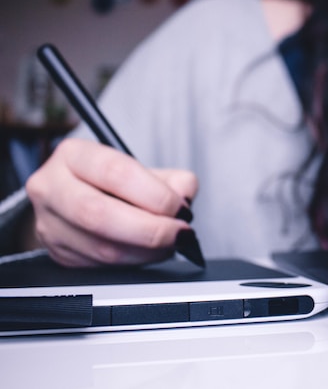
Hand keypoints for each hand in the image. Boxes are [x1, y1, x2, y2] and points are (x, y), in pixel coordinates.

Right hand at [25, 138, 198, 266]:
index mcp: (74, 155)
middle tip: (179, 233)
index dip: (154, 195)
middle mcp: (52, 187)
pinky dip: (134, 263)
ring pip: (101, 247)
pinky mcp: (59, 253)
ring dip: (146, 252)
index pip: (115, 173)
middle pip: (99, 214)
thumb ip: (172, 180)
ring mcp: (49, 223)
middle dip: (150, 229)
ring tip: (169, 244)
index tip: (180, 208)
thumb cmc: (115, 183)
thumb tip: (184, 197)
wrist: (79, 199)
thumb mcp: (144, 170)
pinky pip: (101, 266)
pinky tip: (149, 253)